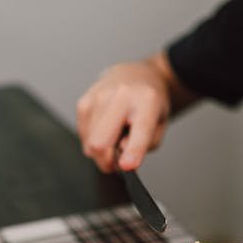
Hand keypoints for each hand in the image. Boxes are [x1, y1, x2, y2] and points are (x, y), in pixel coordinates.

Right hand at [76, 57, 171, 172]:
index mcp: (146, 101)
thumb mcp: (160, 125)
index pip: (139, 131)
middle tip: (118, 161)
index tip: (126, 166)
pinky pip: (83, 136)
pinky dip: (93, 140)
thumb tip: (121, 159)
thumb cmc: (148, 103)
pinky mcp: (83, 102)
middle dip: (107, 161)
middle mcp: (120, 95)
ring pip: (89, 144)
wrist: (137, 76)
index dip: (132, 152)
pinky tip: (105, 129)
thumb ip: (145, 145)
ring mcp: (98, 97)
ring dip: (101, 151)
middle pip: (100, 143)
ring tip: (115, 137)